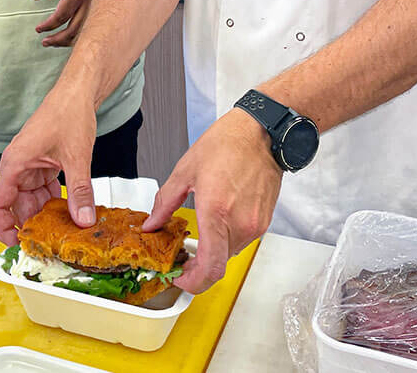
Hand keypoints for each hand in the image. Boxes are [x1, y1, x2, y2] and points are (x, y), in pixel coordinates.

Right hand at [0, 84, 97, 244]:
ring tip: (60, 231)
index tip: (16, 246)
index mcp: (15, 163)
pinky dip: (54, 200)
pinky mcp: (43, 161)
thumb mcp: (76, 157)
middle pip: (15, 205)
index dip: (3, 229)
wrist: (78, 91)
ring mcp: (31, 163)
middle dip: (29, 225)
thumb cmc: (68, 113)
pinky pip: (43, 188)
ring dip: (44, 214)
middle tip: (47, 244)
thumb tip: (83, 220)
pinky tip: (69, 210)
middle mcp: (18, 165)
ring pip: (31, 198)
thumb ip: (79, 192)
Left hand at [33, 0, 102, 46]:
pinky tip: (69, 38)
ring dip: (67, 41)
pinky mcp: (99, 10)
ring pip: (83, 32)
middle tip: (45, 40)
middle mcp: (90, 0)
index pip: (62, 13)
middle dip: (57, 38)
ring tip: (54, 42)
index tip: (39, 28)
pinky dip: (78, 37)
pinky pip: (90, 29)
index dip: (49, 24)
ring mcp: (96, 7)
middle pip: (73, 28)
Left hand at [143, 108, 281, 293]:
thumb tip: (152, 223)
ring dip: (212, 250)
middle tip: (182, 256)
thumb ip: (165, 201)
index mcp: (216, 212)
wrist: (261, 133)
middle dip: (197, 265)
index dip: (191, 282)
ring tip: (199, 232)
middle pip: (217, 264)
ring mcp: (255, 225)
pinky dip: (226, 237)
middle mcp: (239, 224)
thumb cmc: (227, 144)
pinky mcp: (264, 221)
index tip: (178, 278)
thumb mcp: (186, 169)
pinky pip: (241, 239)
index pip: (209, 268)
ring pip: (229, 253)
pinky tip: (217, 218)